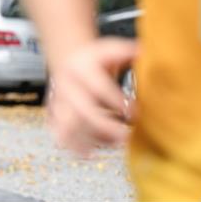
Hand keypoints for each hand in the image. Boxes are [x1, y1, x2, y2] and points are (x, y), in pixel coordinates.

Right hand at [46, 37, 137, 157]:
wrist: (68, 57)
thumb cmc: (94, 57)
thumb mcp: (109, 47)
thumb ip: (126, 51)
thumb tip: (145, 51)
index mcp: (80, 68)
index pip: (98, 86)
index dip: (116, 100)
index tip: (134, 113)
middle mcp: (67, 85)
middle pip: (82, 109)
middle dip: (103, 125)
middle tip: (124, 137)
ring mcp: (59, 100)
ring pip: (67, 123)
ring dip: (83, 139)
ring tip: (102, 151)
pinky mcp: (55, 112)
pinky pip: (59, 130)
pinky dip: (70, 144)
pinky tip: (86, 154)